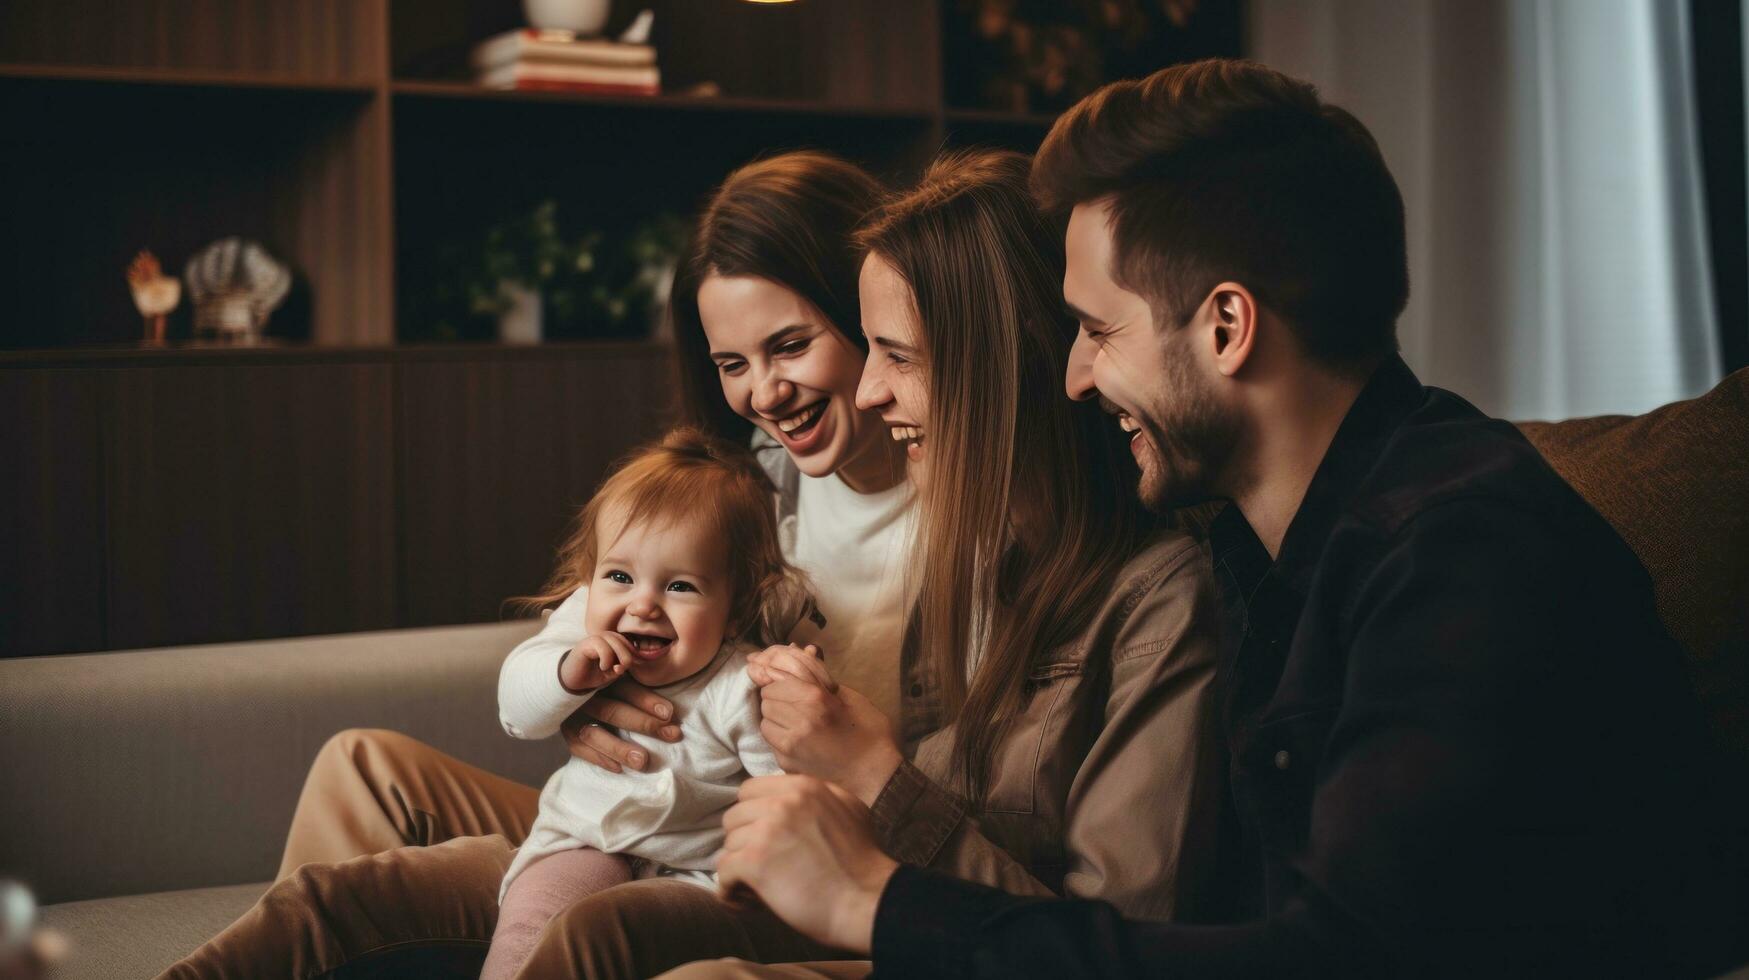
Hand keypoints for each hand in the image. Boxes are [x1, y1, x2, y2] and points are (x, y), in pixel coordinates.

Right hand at [558, 633, 636, 691]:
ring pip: (614, 641)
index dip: (635, 656)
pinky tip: (603, 667)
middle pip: (623, 641)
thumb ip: (622, 667)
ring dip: (618, 656)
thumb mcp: (612, 673)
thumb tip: (628, 663)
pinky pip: (602, 646)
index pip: (630, 644)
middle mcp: (605, 637)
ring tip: (612, 669)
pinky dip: (606, 658)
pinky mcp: (586, 643)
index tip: (633, 668)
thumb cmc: (593, 674)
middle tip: (621, 670)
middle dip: (628, 657)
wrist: (573, 680)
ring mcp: (595, 638)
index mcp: (613, 642)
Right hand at [559, 678, 681, 774]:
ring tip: (642, 761)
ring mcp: (572, 715)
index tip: (670, 714)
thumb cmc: (610, 686)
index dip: (647, 701)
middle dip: (643, 724)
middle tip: (671, 735)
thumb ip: (640, 686)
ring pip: (594, 734)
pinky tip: (620, 769)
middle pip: (612, 711)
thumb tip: (670, 711)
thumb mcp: (623, 680)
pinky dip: (599, 759)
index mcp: (601, 679)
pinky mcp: (566, 731)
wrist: (571, 688)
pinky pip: (579, 748)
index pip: (625, 689)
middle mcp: (584, 696)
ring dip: (619, 749)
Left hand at [717, 775, 897, 953]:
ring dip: (739, 869)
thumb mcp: (849, 809)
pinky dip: (729, 891)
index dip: (751, 816)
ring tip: (757, 888)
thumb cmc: (861, 864)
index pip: (749, 790)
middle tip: (761, 866)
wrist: (868, 902)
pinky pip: (723, 873)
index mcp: (803, 787)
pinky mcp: (756, 861)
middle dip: (744, 843)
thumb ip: (818, 796)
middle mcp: (783, 802)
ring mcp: (767, 830)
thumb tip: (787, 799)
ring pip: (728, 846)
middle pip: (734, 817)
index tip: (762, 839)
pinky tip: (746, 901)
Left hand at [749, 645, 903, 805]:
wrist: (875, 774)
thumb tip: (799, 658)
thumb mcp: (850, 697)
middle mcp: (798, 721)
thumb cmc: (869, 732)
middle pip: (767, 700)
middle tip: (796, 704)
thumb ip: (820, 680)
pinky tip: (799, 741)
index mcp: (815, 699)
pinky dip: (780, 739)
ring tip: (796, 722)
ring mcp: (790, 746)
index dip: (783, 682)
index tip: (792, 686)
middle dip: (778, 699)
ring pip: (764, 722)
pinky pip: (771, 743)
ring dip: (775, 719)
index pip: (775, 681)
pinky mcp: (786, 764)